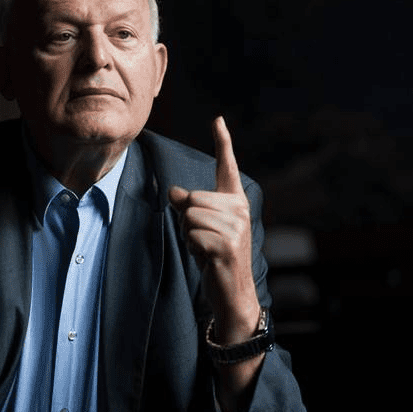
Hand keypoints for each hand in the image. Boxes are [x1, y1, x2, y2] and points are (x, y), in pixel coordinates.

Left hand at [168, 117, 260, 344]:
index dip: (222, 142)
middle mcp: (240, 210)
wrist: (232, 292)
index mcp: (235, 201)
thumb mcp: (199, 227)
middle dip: (187, 219)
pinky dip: (192, 247)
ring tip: (204, 248)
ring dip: (188, 235)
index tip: (217, 119)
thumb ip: (188, 206)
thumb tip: (173, 192)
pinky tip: (207, 258)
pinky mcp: (228, 245)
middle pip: (192, 198)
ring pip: (190, 216)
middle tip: (201, 239)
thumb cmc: (213, 256)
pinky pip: (193, 235)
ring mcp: (236, 227)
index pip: (227, 167)